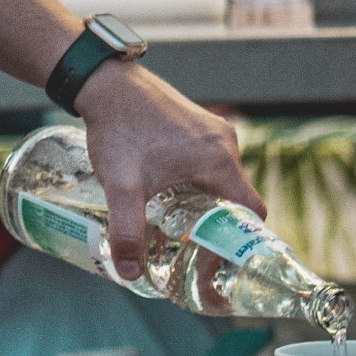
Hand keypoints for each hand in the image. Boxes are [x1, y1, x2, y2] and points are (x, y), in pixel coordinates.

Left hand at [75, 63, 262, 280]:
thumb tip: (130, 273)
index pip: (252, 212)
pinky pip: (208, 161)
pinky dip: (196, 180)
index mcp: (220, 161)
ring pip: (220, 179)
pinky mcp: (196, 123)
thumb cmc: (118, 128)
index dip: (240, 240)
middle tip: (193, 249)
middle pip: (235, 198)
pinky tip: (168, 192)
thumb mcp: (122, 185)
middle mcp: (224, 144)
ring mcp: (211, 130)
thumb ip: (127, 230)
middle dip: (217, 225)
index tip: (220, 259)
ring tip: (178, 225)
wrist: (103, 82)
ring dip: (204, 201)